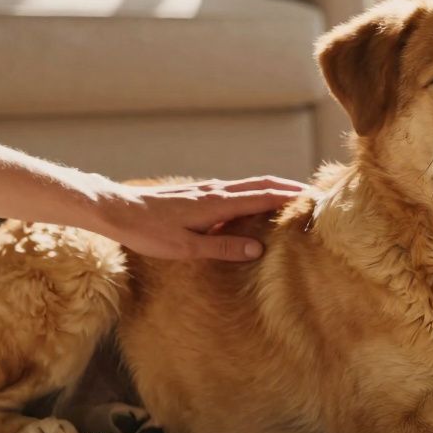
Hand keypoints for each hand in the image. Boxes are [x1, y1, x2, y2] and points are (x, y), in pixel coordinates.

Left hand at [88, 176, 308, 260]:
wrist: (117, 210)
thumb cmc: (149, 233)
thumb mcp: (187, 248)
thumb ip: (223, 247)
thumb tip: (258, 248)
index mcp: (218, 202)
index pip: (264, 195)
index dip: (291, 196)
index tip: (315, 200)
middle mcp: (216, 191)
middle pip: (262, 184)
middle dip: (289, 188)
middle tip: (314, 196)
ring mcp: (207, 190)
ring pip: (248, 185)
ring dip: (272, 189)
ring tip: (292, 199)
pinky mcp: (198, 194)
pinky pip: (235, 191)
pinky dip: (254, 194)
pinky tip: (254, 206)